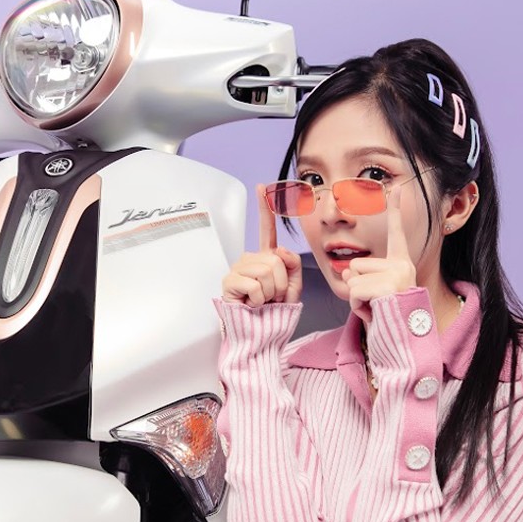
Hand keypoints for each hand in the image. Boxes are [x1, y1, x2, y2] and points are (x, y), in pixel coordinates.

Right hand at [222, 184, 303, 306]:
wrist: (261, 334)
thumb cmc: (275, 312)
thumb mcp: (293, 285)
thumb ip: (292, 264)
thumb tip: (277, 251)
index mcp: (265, 258)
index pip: (266, 230)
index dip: (264, 208)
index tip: (261, 187)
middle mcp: (250, 259)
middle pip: (276, 260)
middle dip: (281, 283)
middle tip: (272, 297)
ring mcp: (238, 269)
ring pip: (267, 272)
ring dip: (271, 293)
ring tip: (263, 302)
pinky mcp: (229, 281)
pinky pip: (256, 286)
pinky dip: (259, 300)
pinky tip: (252, 304)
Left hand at [341, 187, 416, 322]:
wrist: (404, 346)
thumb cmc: (387, 321)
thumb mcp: (374, 293)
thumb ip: (361, 276)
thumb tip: (345, 268)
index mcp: (401, 263)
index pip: (396, 233)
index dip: (395, 208)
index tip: (397, 187)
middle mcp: (402, 265)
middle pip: (356, 265)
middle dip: (358, 288)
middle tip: (376, 304)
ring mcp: (398, 275)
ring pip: (353, 279)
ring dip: (358, 299)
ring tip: (376, 310)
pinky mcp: (389, 286)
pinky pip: (355, 291)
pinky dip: (358, 306)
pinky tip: (375, 313)